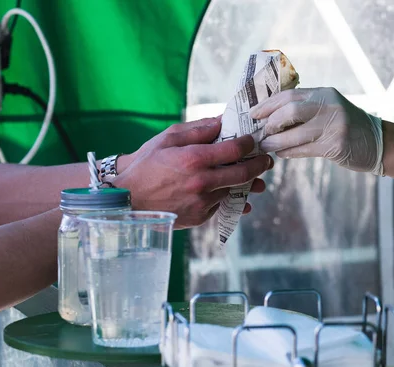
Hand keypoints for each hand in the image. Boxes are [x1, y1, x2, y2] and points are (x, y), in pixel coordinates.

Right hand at [113, 117, 271, 228]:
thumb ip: (198, 130)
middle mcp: (202, 183)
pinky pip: (221, 205)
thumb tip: (222, 121)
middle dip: (259, 165)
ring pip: (234, 190)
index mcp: (194, 159)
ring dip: (247, 184)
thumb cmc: (146, 165)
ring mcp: (202, 203)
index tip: (253, 140)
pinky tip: (232, 193)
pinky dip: (228, 198)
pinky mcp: (200, 217)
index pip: (234, 149)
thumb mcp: (168, 139)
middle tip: (266, 161)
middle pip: (243, 173)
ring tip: (256, 179)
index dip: (249, 143)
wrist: (127, 200)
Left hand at [250, 87, 383, 173]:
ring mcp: (334, 125)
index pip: (289, 95)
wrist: (378, 143)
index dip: (267, 105)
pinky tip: (281, 154)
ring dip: (276, 142)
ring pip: (295, 132)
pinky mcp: (335, 145)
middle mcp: (329, 105)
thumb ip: (305, 109)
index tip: (253, 114)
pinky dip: (289, 152)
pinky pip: (305, 149)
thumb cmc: (347, 127)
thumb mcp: (329, 109)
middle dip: (271, 123)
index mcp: (324, 93)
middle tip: (261, 133)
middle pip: (291, 110)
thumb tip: (270, 118)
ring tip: (266, 147)